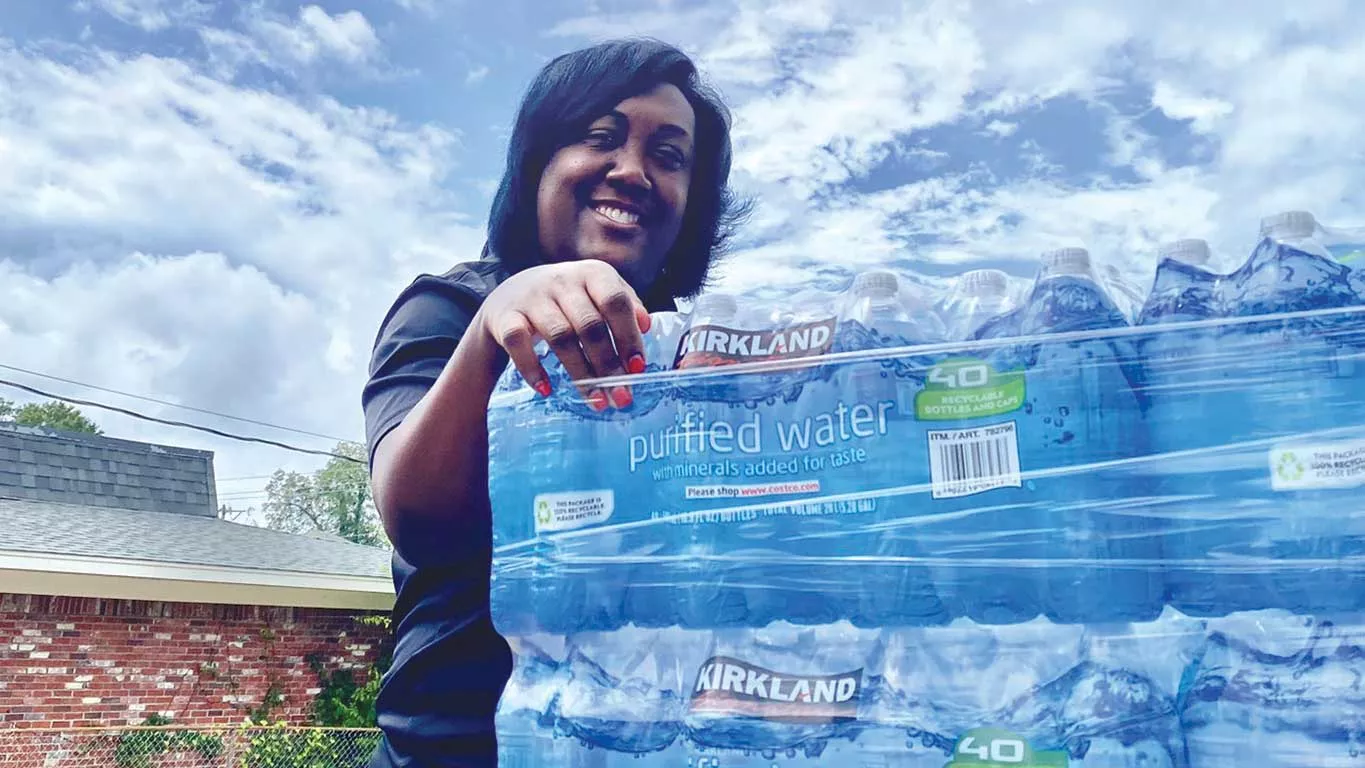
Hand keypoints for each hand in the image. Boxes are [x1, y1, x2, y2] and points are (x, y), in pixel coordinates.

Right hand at [474, 261, 651, 409]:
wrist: (509, 295)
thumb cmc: (566, 299)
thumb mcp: (597, 292)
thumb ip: (625, 304)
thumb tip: (648, 326)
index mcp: (592, 273)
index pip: (615, 301)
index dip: (629, 335)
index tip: (638, 368)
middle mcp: (562, 281)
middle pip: (590, 325)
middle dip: (609, 365)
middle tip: (621, 397)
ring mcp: (532, 298)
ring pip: (560, 337)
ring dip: (580, 373)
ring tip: (596, 401)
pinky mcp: (505, 316)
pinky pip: (518, 343)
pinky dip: (532, 369)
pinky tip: (547, 390)